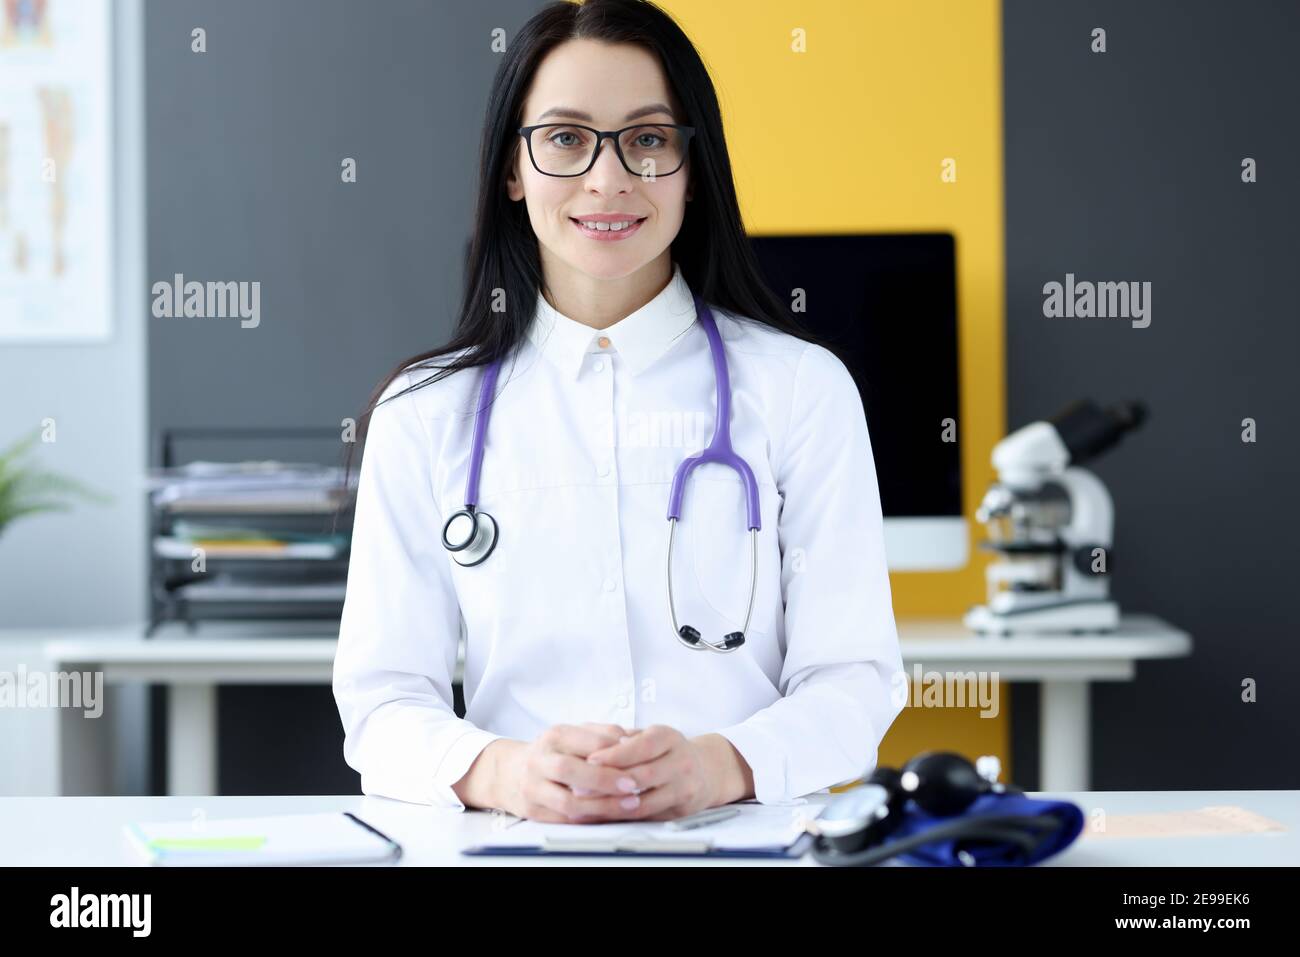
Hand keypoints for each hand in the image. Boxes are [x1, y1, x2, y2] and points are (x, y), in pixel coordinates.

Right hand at [490, 723, 650, 822]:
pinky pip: (565, 819)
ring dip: (601, 806)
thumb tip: (634, 739)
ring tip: (628, 805)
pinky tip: (610, 816)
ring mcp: (533, 787)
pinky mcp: (533, 811)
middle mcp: (540, 760)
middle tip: (632, 786)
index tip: (640, 760)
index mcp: (555, 736)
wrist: (510, 772)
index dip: (615, 752)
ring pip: (567, 801)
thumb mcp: (575, 734)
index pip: (588, 741)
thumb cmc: (552, 752)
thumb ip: (604, 734)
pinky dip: (590, 819)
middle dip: (605, 780)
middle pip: (571, 770)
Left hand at [582, 726, 751, 820]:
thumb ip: (623, 739)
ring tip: (586, 807)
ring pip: (644, 802)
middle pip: (643, 776)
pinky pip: (648, 818)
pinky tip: (604, 816)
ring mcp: (684, 788)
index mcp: (669, 738)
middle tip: (579, 788)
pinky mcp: (681, 811)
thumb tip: (591, 746)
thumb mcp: (650, 735)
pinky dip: (623, 818)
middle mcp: (681, 762)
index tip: (589, 760)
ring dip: (612, 806)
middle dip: (608, 784)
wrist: (706, 770)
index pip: (641, 746)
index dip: (614, 755)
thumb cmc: (667, 750)